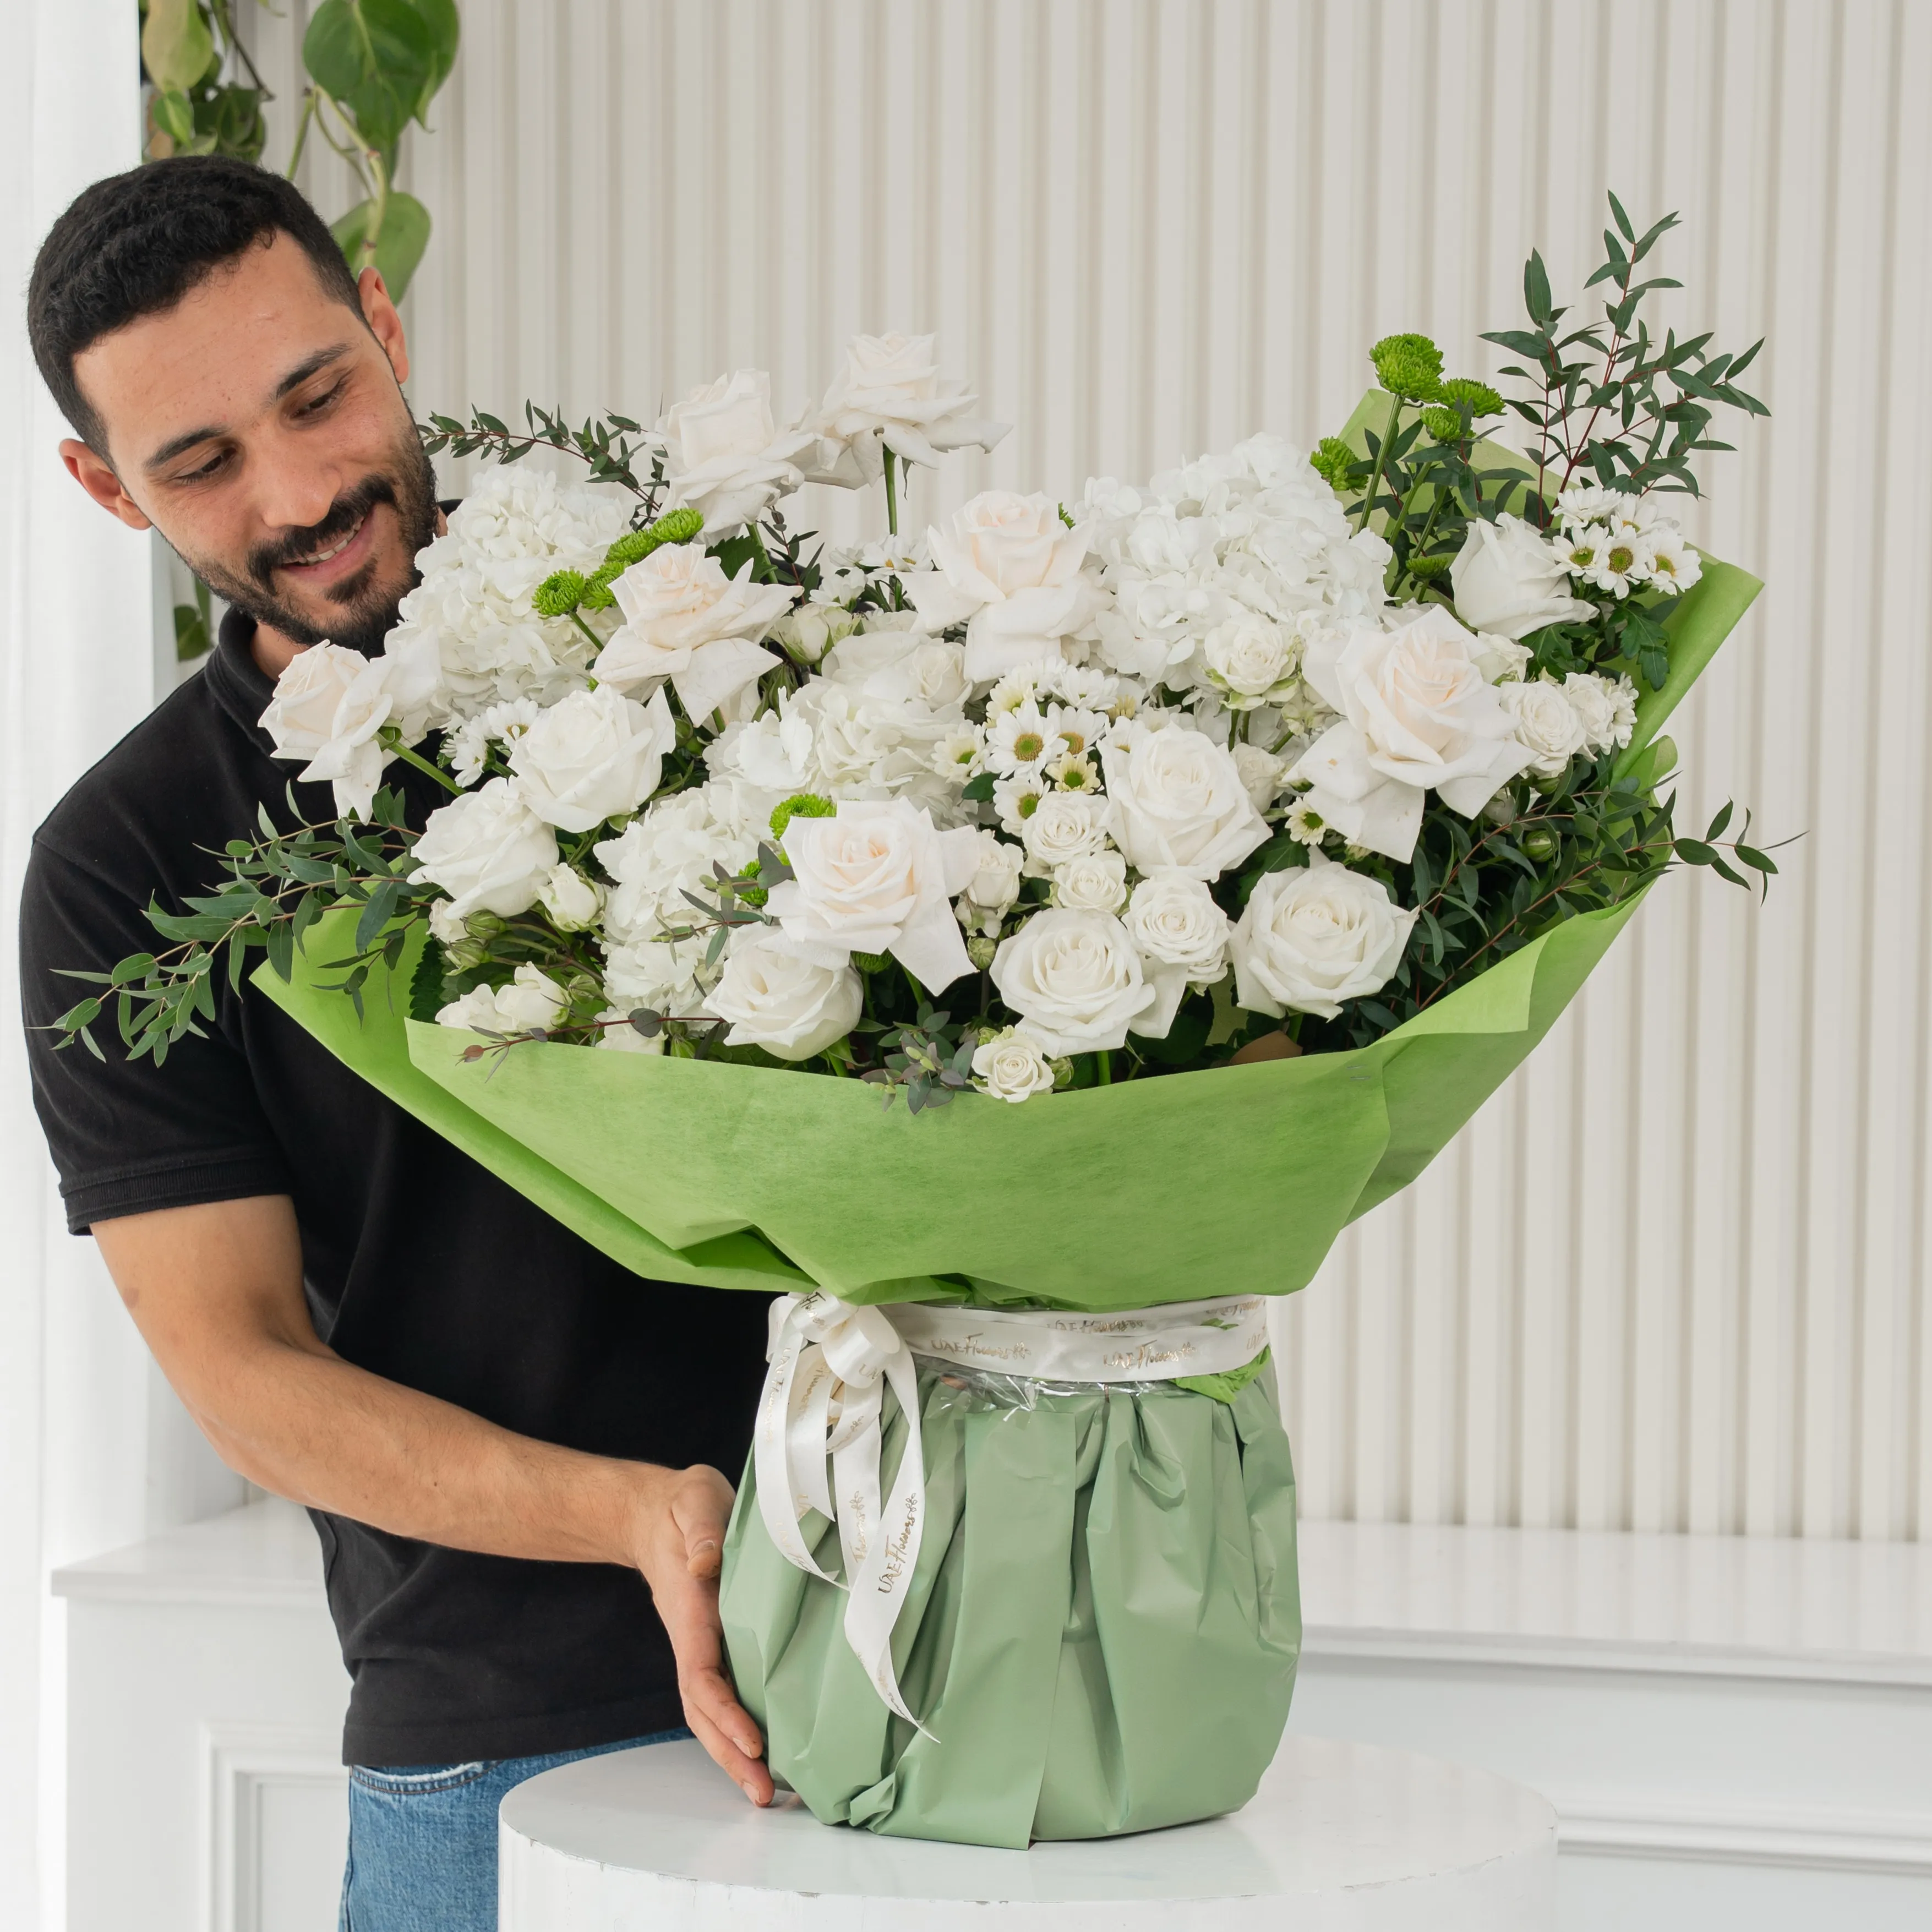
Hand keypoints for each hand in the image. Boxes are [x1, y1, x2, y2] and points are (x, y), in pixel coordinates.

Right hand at [631, 1464, 773, 1806]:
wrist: (655, 1511)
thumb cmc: (682, 1506)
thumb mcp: (694, 1501)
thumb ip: (701, 1529)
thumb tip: (706, 1562)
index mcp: (690, 1611)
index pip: (703, 1675)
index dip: (726, 1713)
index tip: (754, 1742)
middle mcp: (693, 1637)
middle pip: (703, 1711)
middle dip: (730, 1755)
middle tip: (764, 1795)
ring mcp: (701, 1643)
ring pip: (710, 1711)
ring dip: (733, 1753)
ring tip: (766, 1792)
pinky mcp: (715, 1641)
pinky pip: (722, 1693)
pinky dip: (737, 1726)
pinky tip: (764, 1749)